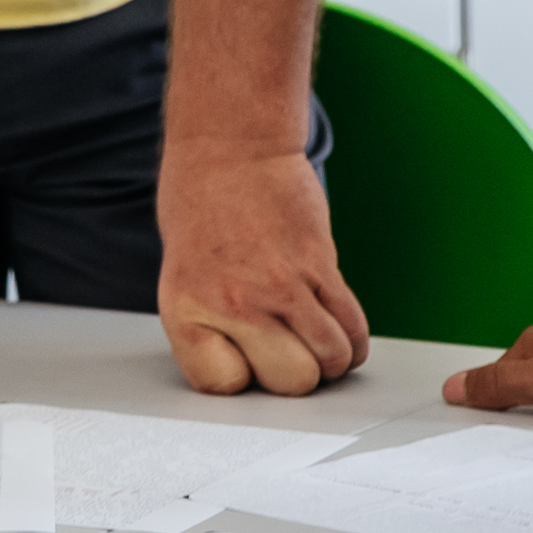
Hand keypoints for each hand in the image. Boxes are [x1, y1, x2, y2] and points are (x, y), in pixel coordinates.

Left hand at [160, 144, 367, 394]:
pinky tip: (342, 337)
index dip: (240, 378)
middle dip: (295, 375)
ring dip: (330, 360)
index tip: (245, 362)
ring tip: (318, 345)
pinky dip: (353, 342)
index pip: (222, 385)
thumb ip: (211, 326)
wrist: (229, 147)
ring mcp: (280, 284)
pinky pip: (351, 325)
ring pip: (328, 358)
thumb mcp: (180, 275)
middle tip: (288, 352)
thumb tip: (250, 371)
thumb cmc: (198, 208)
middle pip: (290, 381)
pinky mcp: (319, 265)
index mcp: (186, 308)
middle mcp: (234, 302)